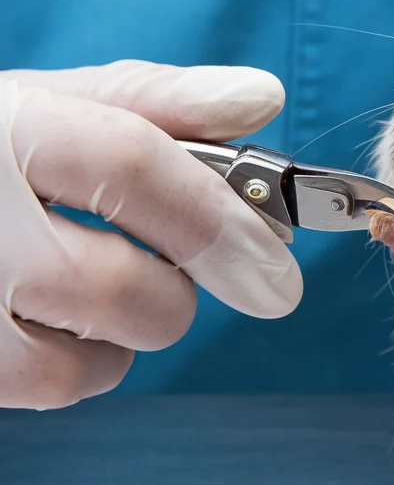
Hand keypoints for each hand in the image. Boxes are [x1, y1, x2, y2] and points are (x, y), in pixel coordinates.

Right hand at [0, 60, 302, 409]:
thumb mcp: (47, 105)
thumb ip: (155, 100)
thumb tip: (263, 97)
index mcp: (3, 128)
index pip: (128, 164)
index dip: (215, 211)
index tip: (276, 253)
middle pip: (117, 285)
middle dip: (183, 286)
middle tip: (191, 267)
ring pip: (88, 358)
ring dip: (132, 328)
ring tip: (105, 278)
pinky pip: (54, 386)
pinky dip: (86, 361)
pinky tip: (64, 316)